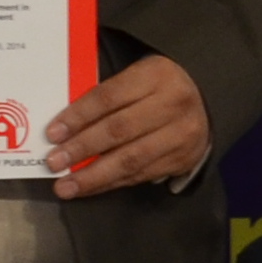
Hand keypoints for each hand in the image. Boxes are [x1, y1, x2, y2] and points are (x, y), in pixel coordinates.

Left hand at [48, 51, 206, 198]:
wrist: (209, 97)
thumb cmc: (160, 84)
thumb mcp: (138, 75)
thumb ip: (106, 95)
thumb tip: (65, 126)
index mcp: (155, 76)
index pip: (108, 97)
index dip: (78, 116)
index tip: (52, 133)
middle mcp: (172, 105)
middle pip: (119, 130)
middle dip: (82, 149)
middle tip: (54, 162)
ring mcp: (180, 135)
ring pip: (130, 159)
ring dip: (94, 176)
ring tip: (66, 186)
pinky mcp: (182, 158)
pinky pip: (141, 175)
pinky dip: (112, 182)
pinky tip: (90, 187)